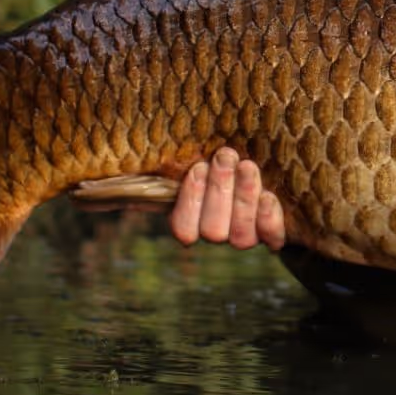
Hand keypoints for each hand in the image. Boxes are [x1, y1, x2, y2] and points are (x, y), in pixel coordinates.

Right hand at [169, 147, 286, 249]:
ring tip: (247, 165)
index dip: (191, 201)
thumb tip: (123, 175)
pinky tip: (268, 196)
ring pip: (241, 236)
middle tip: (226, 156)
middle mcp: (216, 234)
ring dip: (244, 198)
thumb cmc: (215, 157)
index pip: (183, 228)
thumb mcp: (190, 158)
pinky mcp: (272, 233)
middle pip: (213, 231)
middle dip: (219, 190)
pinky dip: (269, 219)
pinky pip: (272, 238)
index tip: (198, 168)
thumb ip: (165, 167)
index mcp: (191, 221)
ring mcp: (244, 237)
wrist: (252, 161)